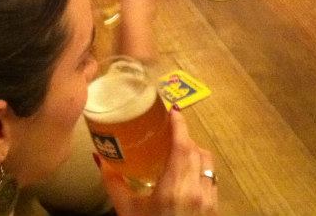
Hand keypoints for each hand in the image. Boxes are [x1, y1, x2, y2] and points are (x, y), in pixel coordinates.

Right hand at [101, 109, 217, 215]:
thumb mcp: (128, 212)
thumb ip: (114, 184)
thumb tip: (100, 158)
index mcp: (174, 188)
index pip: (183, 145)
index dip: (180, 124)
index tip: (173, 110)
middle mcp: (196, 190)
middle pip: (197, 150)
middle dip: (185, 138)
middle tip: (169, 133)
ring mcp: (209, 201)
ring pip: (208, 164)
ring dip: (195, 154)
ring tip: (178, 153)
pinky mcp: (215, 209)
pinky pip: (212, 180)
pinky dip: (201, 171)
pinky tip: (187, 177)